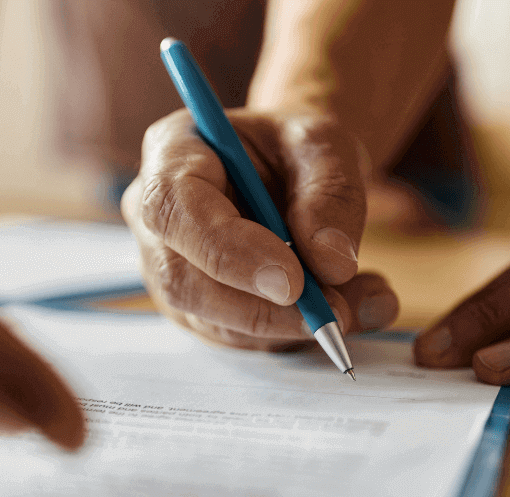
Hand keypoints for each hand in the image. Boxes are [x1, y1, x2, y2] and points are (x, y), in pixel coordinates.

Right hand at [121, 108, 398, 349]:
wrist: (291, 172)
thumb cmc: (296, 150)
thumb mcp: (326, 145)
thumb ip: (332, 195)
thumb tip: (333, 265)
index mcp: (171, 153)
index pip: (173, 208)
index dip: (227, 250)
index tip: (292, 280)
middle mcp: (155, 216)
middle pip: (182, 279)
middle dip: (260, 308)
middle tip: (333, 311)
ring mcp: (167, 268)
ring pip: (211, 319)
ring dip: (286, 326)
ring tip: (354, 305)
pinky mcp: (194, 308)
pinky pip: (236, 337)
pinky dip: (290, 334)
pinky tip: (338, 310)